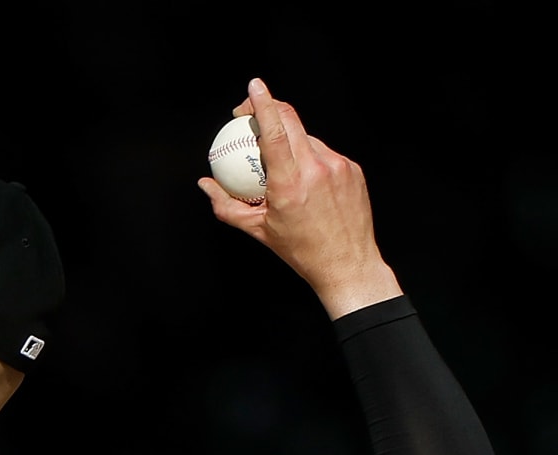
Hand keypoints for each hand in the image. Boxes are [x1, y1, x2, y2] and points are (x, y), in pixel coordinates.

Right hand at [198, 78, 402, 318]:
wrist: (347, 264)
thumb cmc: (300, 250)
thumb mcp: (257, 230)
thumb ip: (226, 205)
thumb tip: (206, 184)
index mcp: (289, 183)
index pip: (273, 131)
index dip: (262, 103)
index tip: (254, 87)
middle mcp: (316, 169)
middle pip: (291, 120)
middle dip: (271, 109)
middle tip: (254, 117)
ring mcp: (338, 166)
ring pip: (308, 138)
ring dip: (291, 143)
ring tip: (283, 168)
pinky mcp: (352, 169)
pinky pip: (325, 154)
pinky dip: (311, 160)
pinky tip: (309, 183)